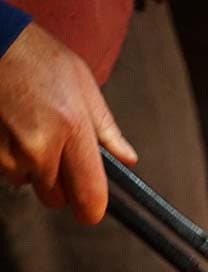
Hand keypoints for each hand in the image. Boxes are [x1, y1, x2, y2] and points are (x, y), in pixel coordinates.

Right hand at [0, 21, 136, 223]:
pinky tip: (13, 129)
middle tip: (56, 149)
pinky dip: (13, 159)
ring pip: (31, 186)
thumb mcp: (83, 85)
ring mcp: (12, 154)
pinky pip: (10, 173)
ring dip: (33, 169)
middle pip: (58, 200)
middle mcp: (41, 148)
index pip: (89, 199)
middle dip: (60, 184)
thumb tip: (128, 159)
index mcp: (72, 129)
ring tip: (31, 130)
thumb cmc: (38, 59)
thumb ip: (106, 129)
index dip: (91, 208)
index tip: (91, 206)